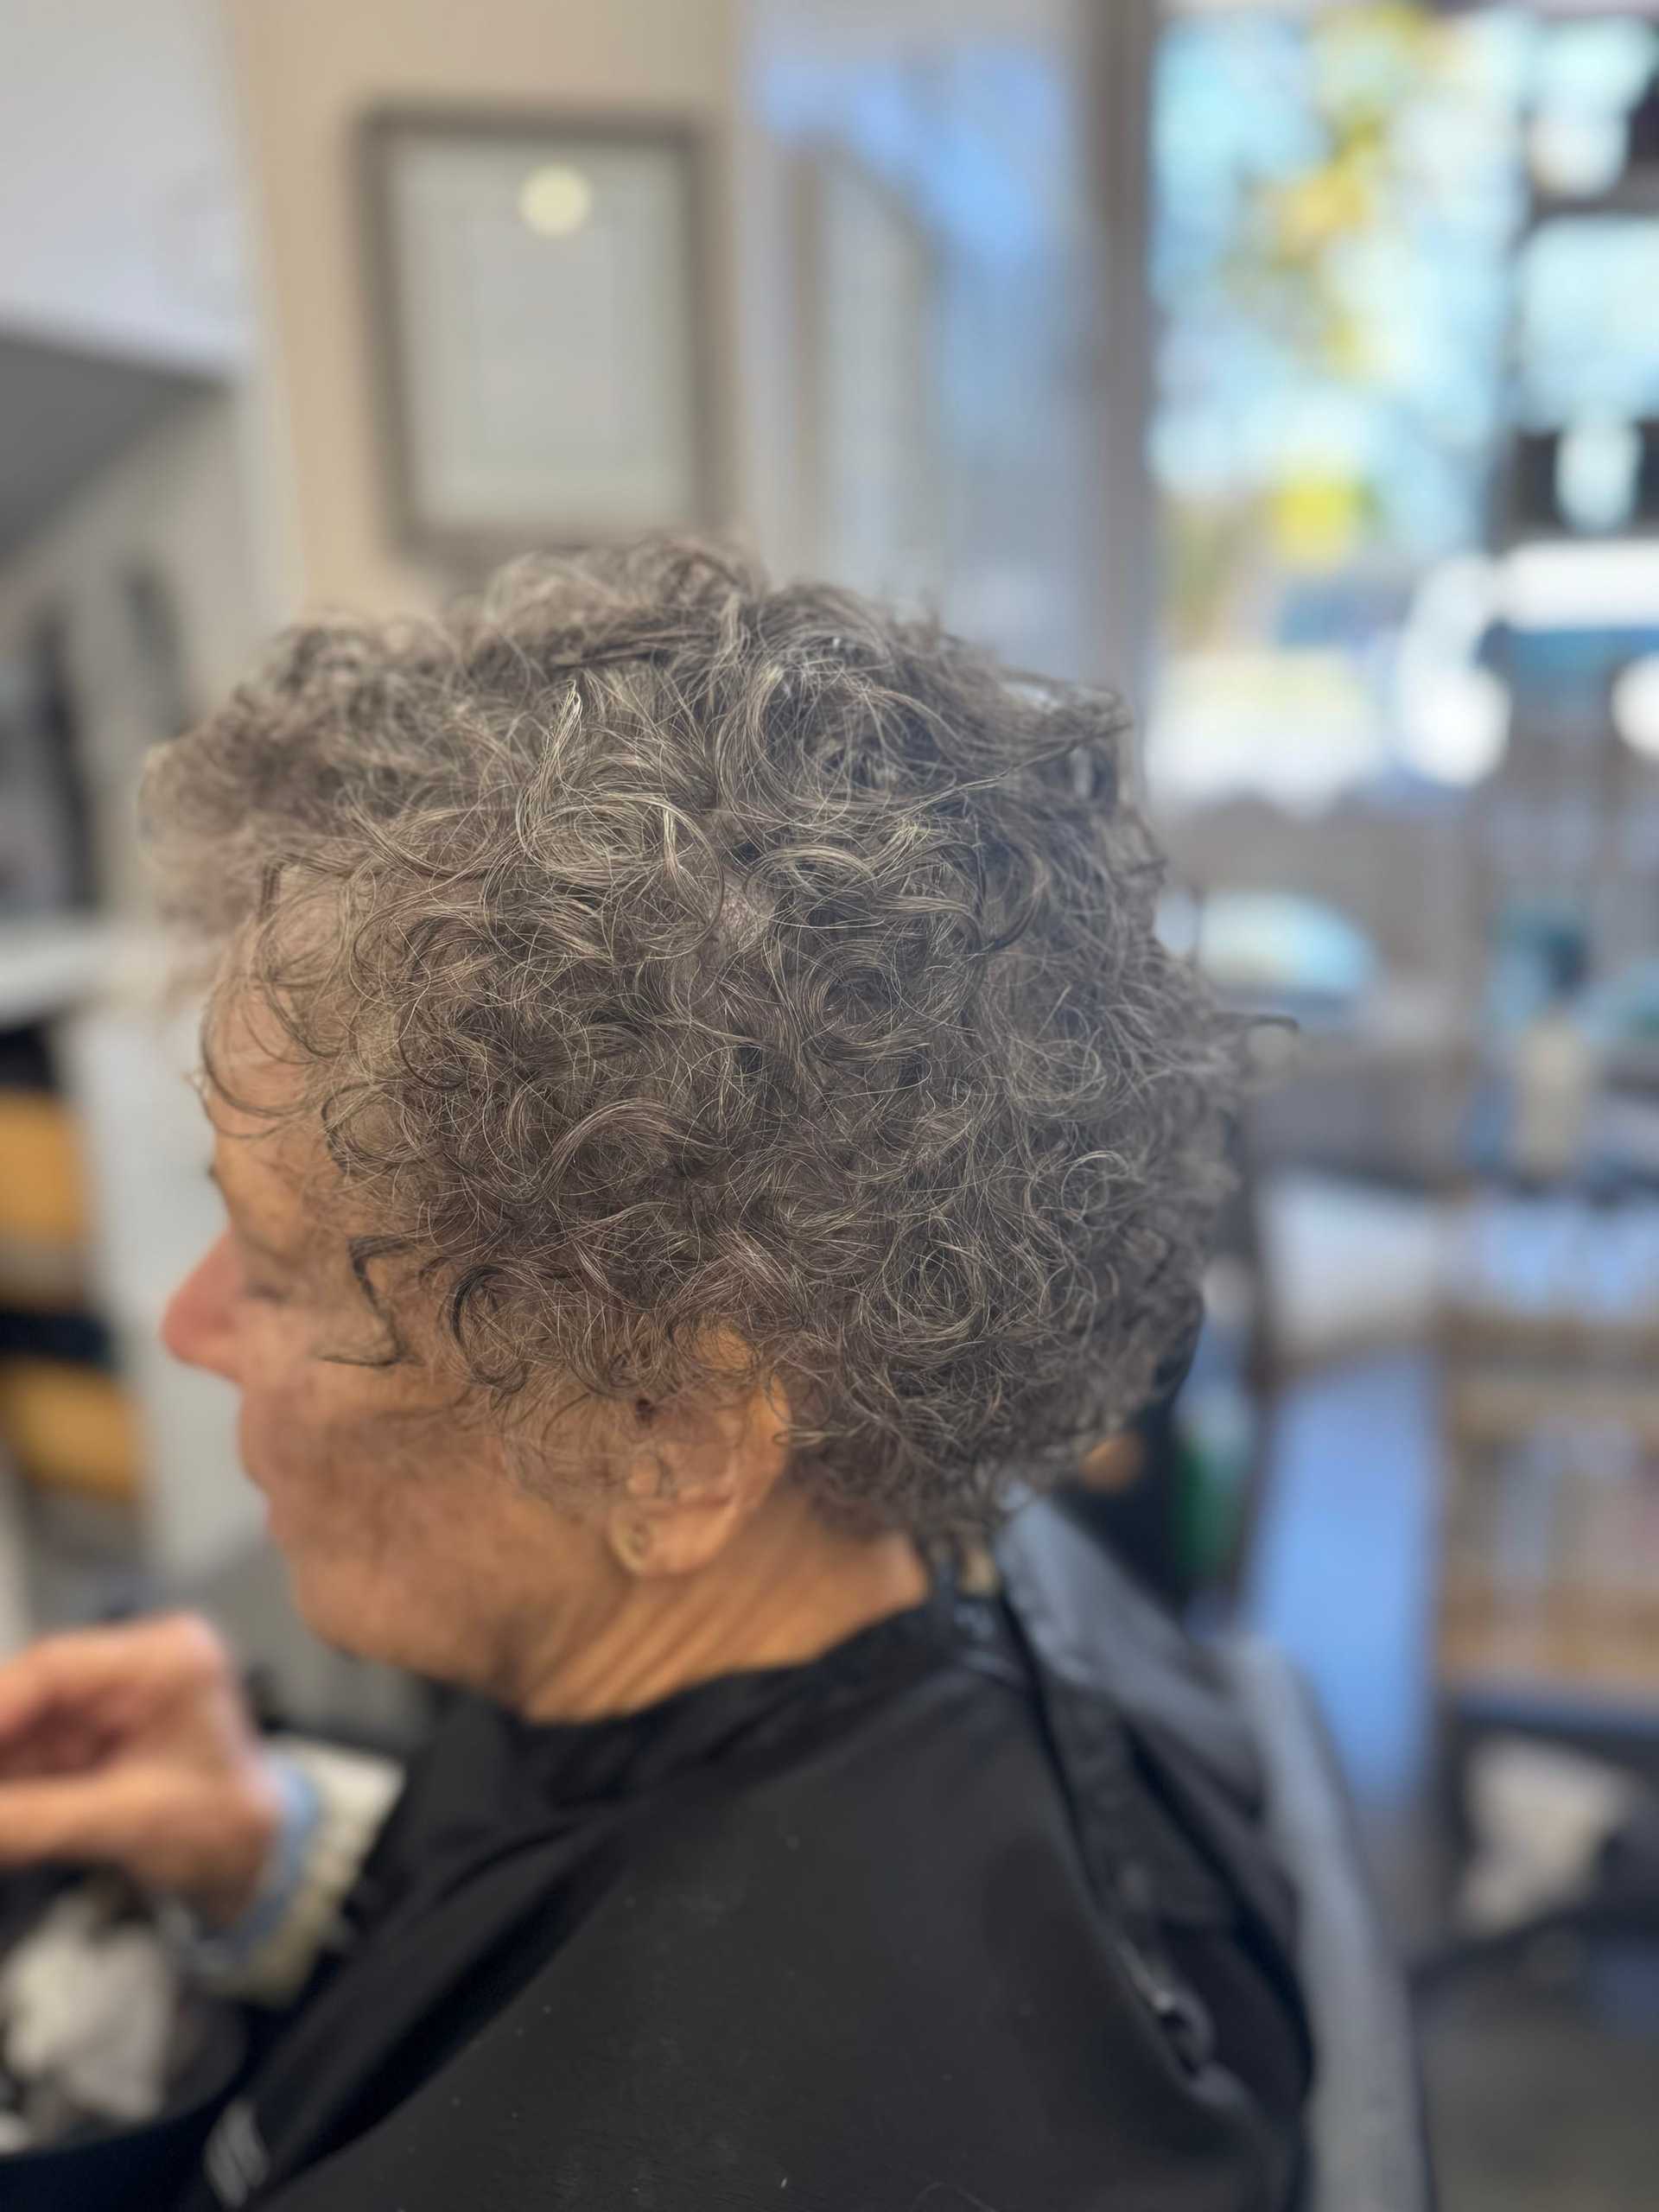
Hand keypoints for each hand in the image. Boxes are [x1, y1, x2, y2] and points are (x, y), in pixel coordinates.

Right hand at [0, 1612, 283, 1923]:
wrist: (255, 1858)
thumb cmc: (225, 1825)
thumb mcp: (131, 1821)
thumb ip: (37, 1818)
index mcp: (167, 1659)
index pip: (55, 1666)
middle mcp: (135, 1667)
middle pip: (28, 1696)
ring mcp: (109, 1702)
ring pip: (18, 1731)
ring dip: (0, 1774)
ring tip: (1, 1813)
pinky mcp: (90, 1739)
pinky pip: (26, 1759)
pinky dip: (5, 1792)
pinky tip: (3, 1814)